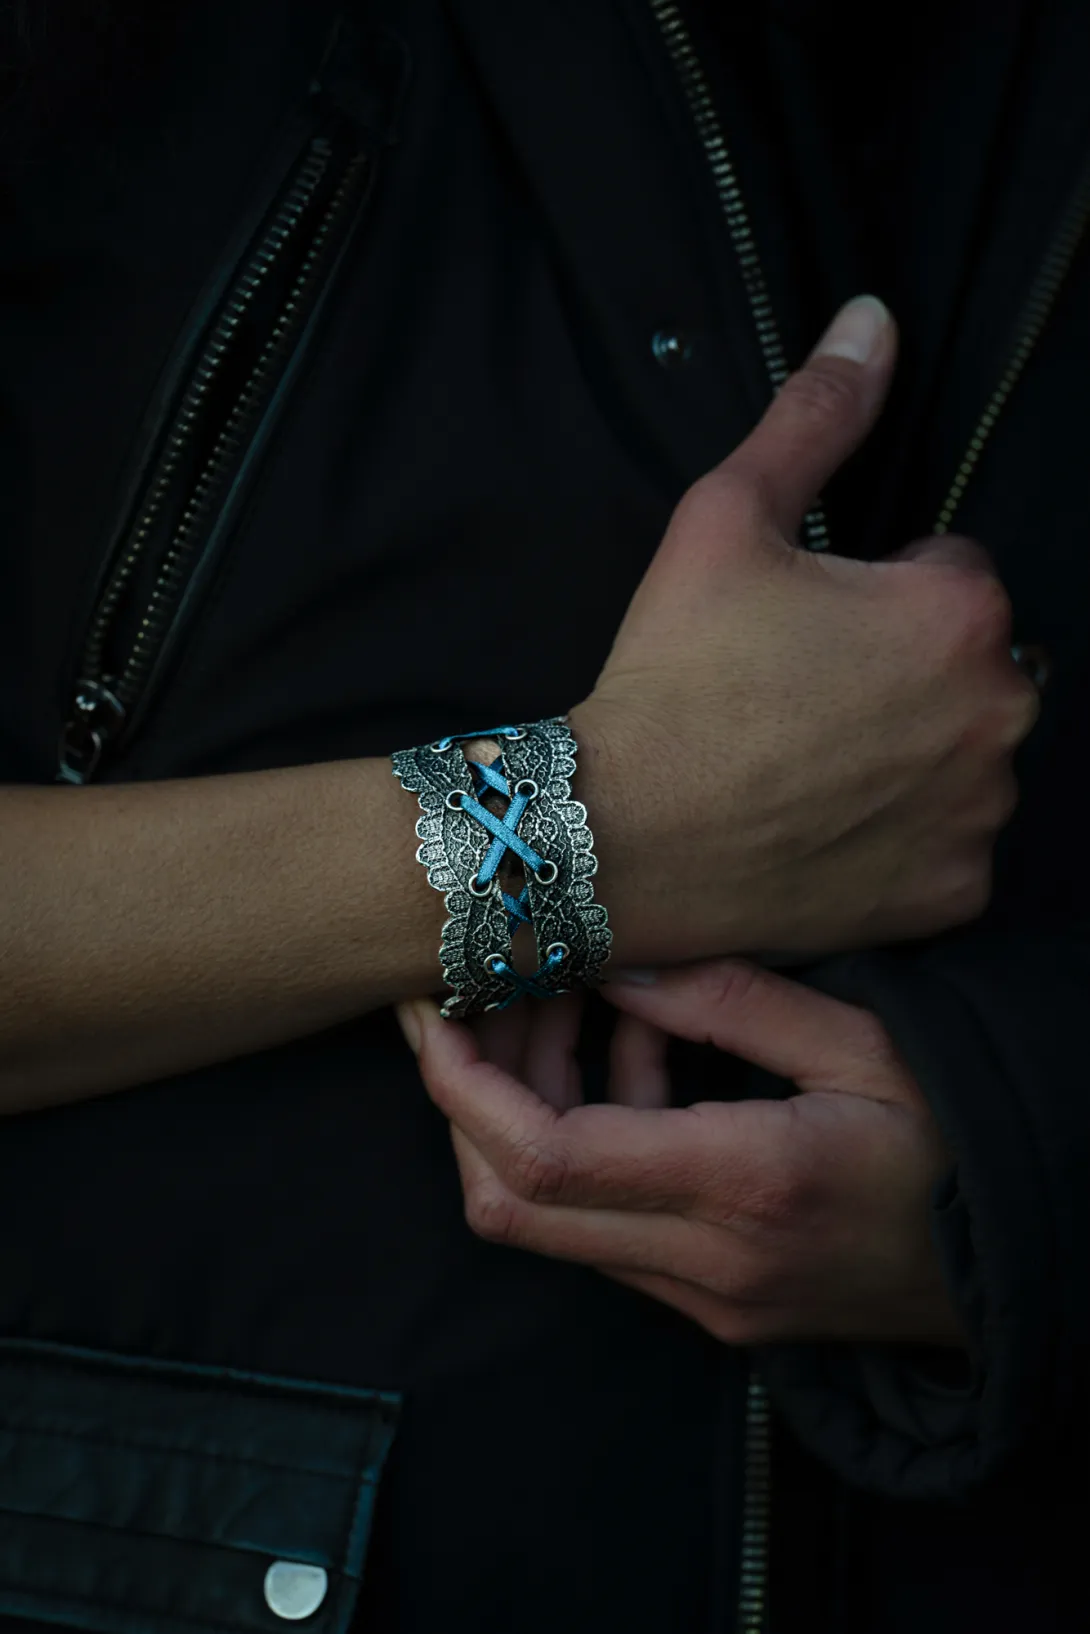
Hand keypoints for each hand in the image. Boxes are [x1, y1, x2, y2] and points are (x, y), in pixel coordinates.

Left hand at [397, 962, 965, 1347]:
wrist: (1021, 1266)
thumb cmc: (959, 1141)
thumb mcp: (863, 1042)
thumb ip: (726, 1000)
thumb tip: (610, 962)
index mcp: (744, 1186)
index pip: (542, 1156)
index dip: (463, 1085)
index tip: (437, 1010)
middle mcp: (706, 1263)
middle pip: (512, 1201)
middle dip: (473, 1094)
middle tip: (496, 994)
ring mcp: (703, 1298)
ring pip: (550, 1217)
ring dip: (534, 1107)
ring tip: (587, 1001)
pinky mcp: (711, 1303)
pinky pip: (606, 1225)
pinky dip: (589, 1140)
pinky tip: (641, 1055)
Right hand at [570, 295, 1038, 964]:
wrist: (622, 836)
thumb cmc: (673, 677)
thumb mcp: (725, 518)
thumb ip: (815, 415)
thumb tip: (873, 322)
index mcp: (958, 611)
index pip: (951, 573)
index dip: (870, 593)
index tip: (801, 629)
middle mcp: (996, 712)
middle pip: (966, 668)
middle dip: (901, 671)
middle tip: (796, 698)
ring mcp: (978, 812)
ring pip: (960, 756)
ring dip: (908, 754)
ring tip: (805, 766)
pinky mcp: (950, 891)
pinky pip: (946, 848)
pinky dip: (901, 839)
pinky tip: (825, 830)